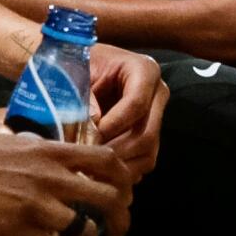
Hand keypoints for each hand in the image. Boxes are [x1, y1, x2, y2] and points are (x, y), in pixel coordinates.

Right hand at [0, 131, 133, 235]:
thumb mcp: (6, 142)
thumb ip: (35, 154)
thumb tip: (53, 166)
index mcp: (47, 151)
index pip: (107, 160)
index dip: (125, 180)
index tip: (122, 196)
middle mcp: (49, 176)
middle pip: (109, 199)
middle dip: (120, 221)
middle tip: (114, 234)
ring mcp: (34, 205)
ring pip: (84, 233)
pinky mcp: (16, 230)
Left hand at [88, 44, 166, 176]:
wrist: (82, 64)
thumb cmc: (77, 63)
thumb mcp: (77, 71)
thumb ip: (85, 95)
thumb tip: (93, 123)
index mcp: (144, 69)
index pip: (136, 104)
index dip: (114, 124)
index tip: (91, 135)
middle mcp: (158, 93)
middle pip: (147, 132)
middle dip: (116, 150)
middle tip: (88, 159)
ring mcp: (157, 115)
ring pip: (148, 151)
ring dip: (120, 164)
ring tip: (91, 168)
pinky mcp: (150, 133)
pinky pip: (145, 159)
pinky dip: (123, 169)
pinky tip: (100, 172)